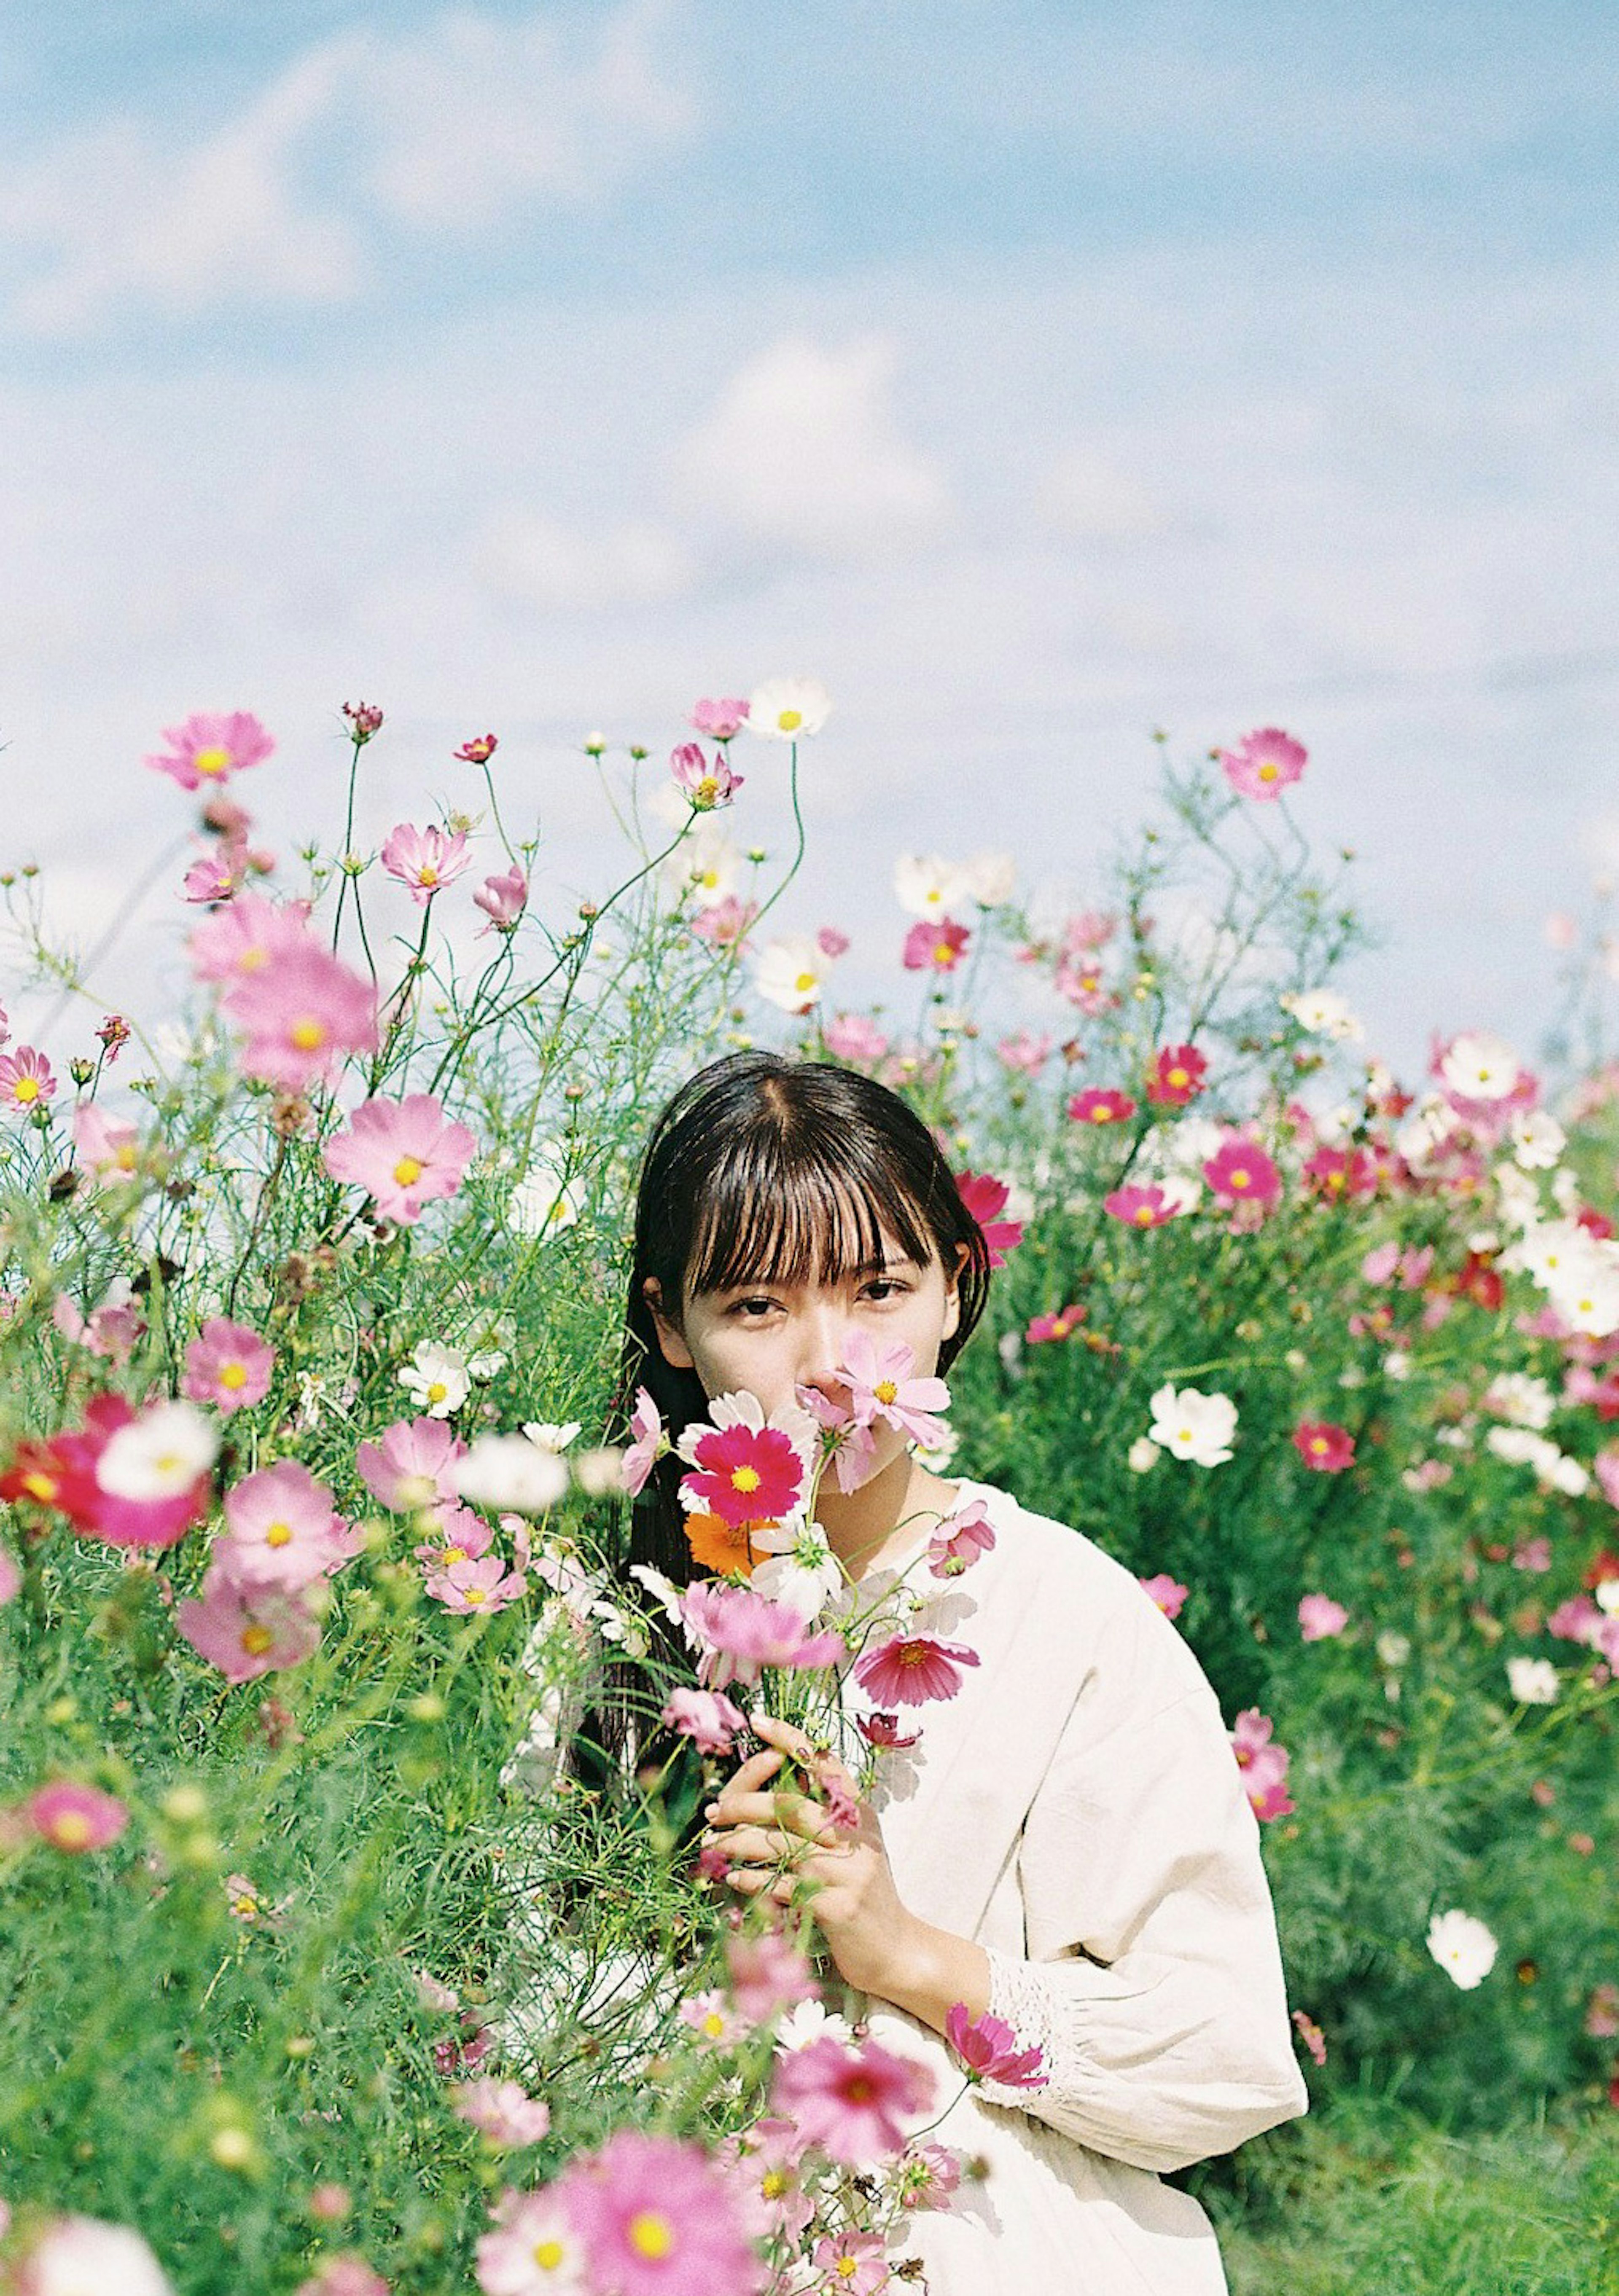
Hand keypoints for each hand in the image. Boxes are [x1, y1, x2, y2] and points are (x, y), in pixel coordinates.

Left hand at [702, 1713, 915, 1999]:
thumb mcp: (851, 1848)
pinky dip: (752, 1881)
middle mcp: (857, 1836)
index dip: (792, 1739)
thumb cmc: (862, 1894)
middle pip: (791, 1805)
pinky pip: (783, 1886)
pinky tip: (734, 1878)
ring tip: (713, 1845)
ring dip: (737, 1843)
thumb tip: (766, 1791)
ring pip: (779, 1845)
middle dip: (744, 1804)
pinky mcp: (837, 1907)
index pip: (825, 1764)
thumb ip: (821, 1820)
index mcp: (860, 1814)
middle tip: (714, 1811)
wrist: (895, 1951)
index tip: (758, 1721)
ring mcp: (849, 1871)